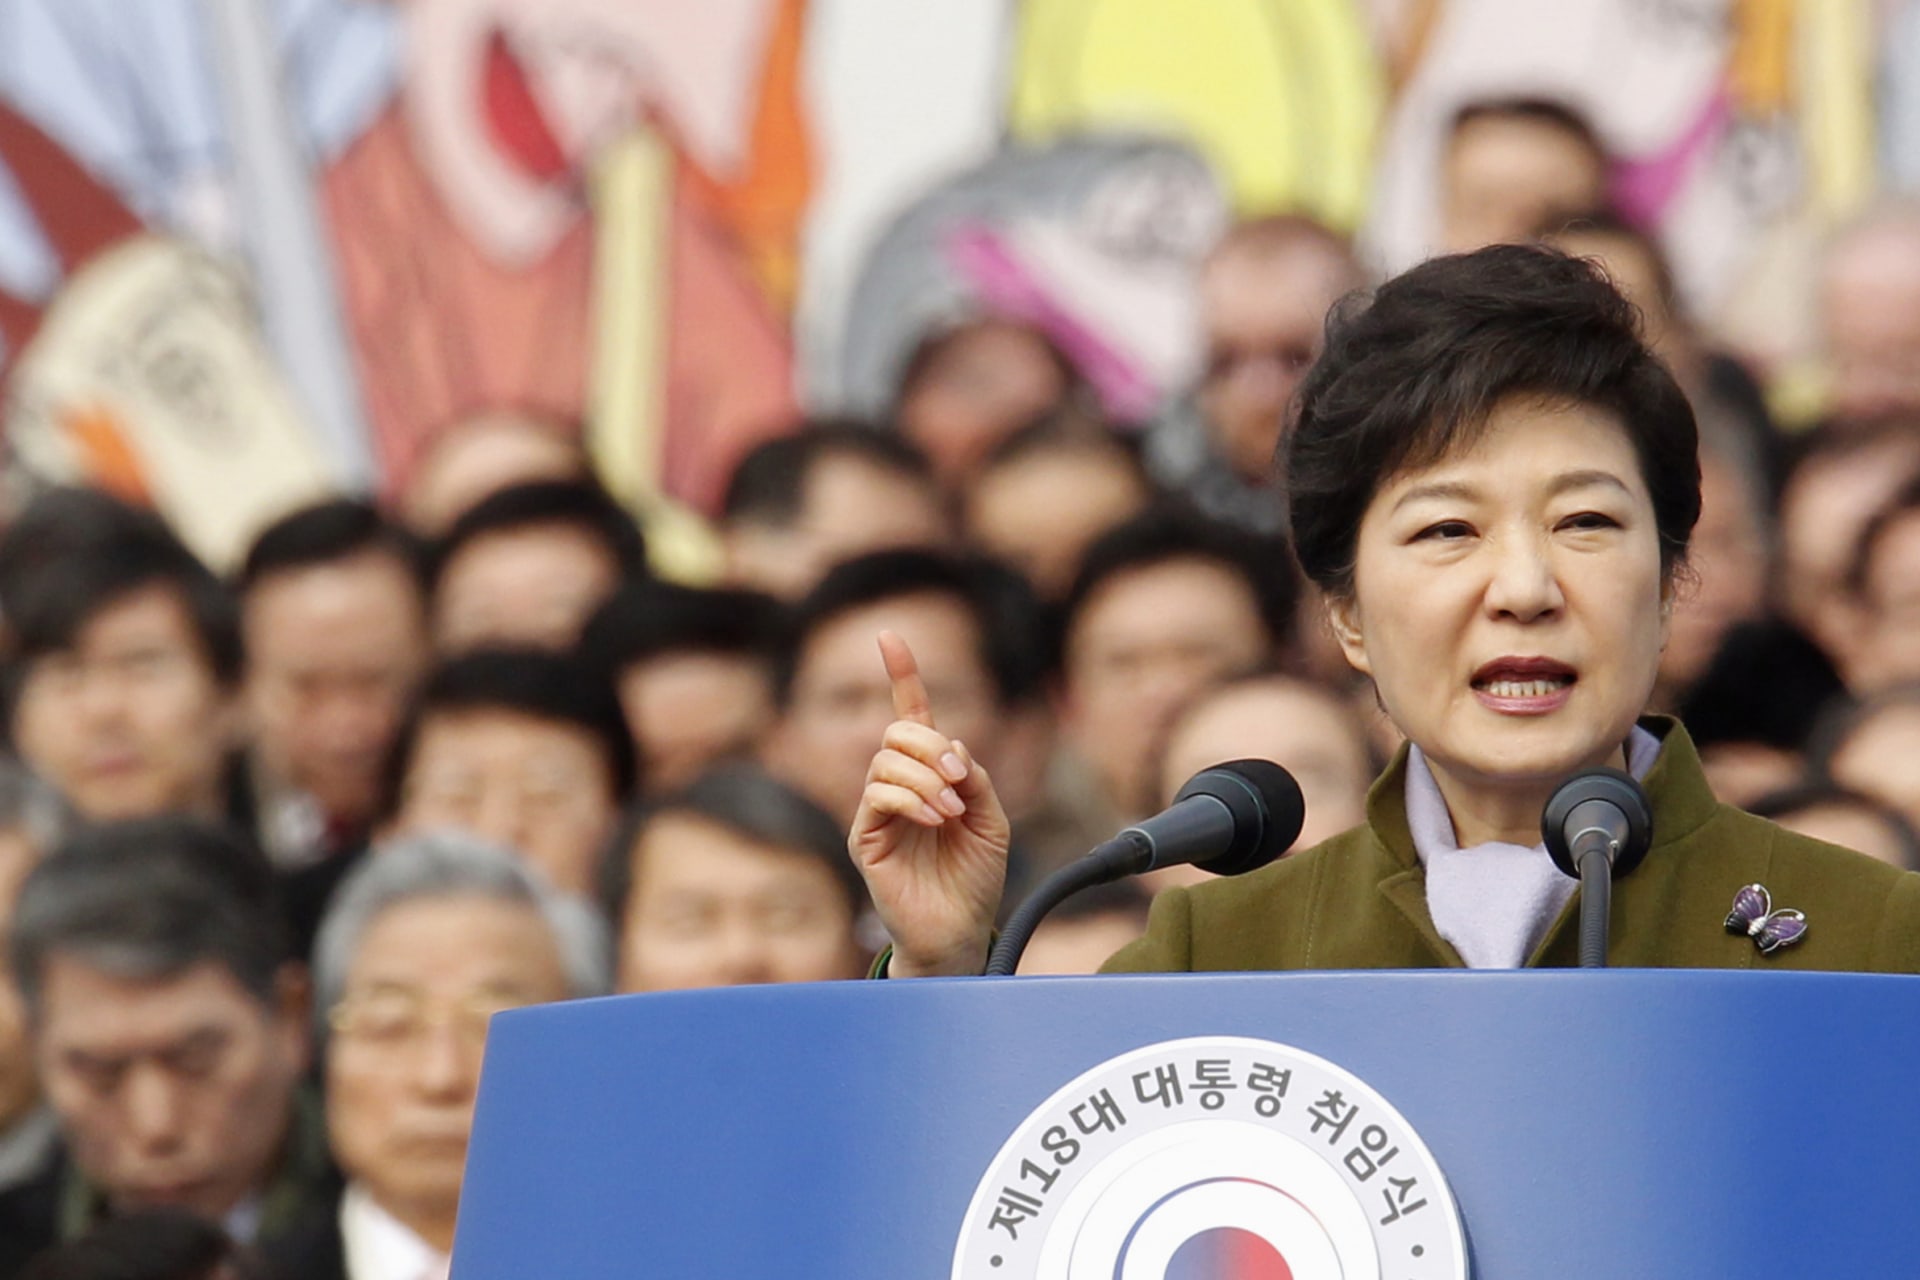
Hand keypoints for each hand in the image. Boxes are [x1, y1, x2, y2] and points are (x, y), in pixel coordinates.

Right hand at [848, 631, 1010, 976]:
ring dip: (926, 778)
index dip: (901, 674)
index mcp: (929, 774)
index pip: (909, 714)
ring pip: (886, 760)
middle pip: (896, 733)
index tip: (889, 637)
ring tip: (951, 812)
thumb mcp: (992, 819)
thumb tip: (951, 745)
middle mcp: (898, 786)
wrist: (961, 930)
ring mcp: (878, 811)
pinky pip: (878, 795)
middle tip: (960, 778)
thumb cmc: (975, 877)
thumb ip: (976, 777)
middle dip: (931, 745)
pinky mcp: (866, 838)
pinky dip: (911, 799)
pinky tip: (935, 820)